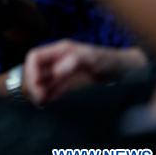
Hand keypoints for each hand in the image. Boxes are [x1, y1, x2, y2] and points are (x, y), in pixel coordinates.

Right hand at [23, 40, 147, 104]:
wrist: (123, 72)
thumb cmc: (108, 60)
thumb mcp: (91, 57)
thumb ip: (73, 61)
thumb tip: (55, 71)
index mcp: (59, 50)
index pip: (34, 57)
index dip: (31, 69)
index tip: (37, 82)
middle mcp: (57, 61)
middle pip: (34, 71)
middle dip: (32, 83)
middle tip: (39, 97)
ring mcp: (61, 74)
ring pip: (40, 82)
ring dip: (37, 92)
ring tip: (41, 103)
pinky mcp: (66, 86)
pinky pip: (49, 91)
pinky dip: (45, 97)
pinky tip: (46, 104)